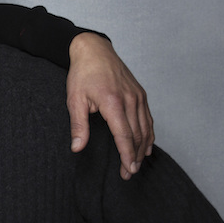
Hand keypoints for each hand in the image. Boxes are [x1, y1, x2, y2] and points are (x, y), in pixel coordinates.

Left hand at [66, 33, 153, 178]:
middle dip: (134, 156)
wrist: (94, 49)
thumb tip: (77, 148)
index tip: (128, 169)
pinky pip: (148, 118)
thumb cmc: (82, 73)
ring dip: (143, 147)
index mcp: (113, 102)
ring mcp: (138, 96)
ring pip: (145, 127)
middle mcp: (130, 99)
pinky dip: (149, 133)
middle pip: (137, 135)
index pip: (124, 135)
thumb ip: (78, 126)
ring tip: (137, 164)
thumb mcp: (74, 100)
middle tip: (129, 173)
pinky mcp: (140, 93)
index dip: (127, 154)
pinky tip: (146, 145)